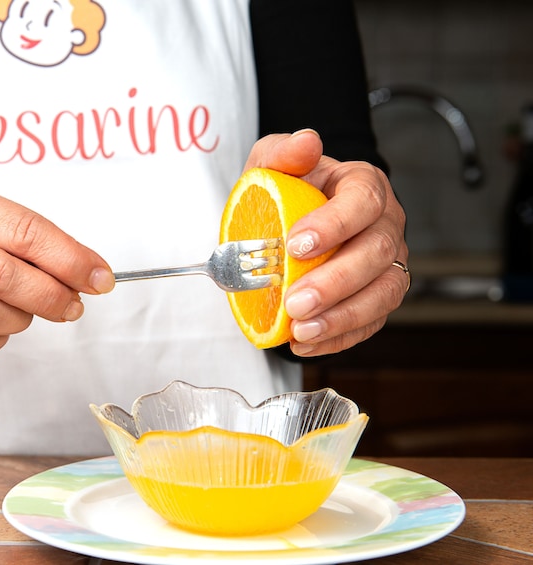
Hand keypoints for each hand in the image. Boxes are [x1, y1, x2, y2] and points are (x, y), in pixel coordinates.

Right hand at [0, 183, 114, 358]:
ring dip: (22, 318)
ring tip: (27, 308)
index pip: (25, 232)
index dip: (69, 259)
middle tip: (73, 304)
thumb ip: (42, 241)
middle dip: (51, 296)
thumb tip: (91, 274)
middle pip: (3, 277)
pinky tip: (0, 323)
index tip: (99, 278)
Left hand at [243, 130, 407, 355]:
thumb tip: (306, 142)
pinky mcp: (378, 298)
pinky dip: (338, 337)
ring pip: (383, 294)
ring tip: (301, 330)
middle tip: (294, 301)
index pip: (364, 201)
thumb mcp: (273, 164)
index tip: (295, 244)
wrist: (293, 222)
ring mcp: (388, 264)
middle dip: (335, 281)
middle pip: (377, 254)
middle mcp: (385, 225)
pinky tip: (304, 342)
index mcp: (364, 186)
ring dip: (341, 316)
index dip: (334, 224)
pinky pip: (370, 323)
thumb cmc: (287, 192)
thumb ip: (282, 151)